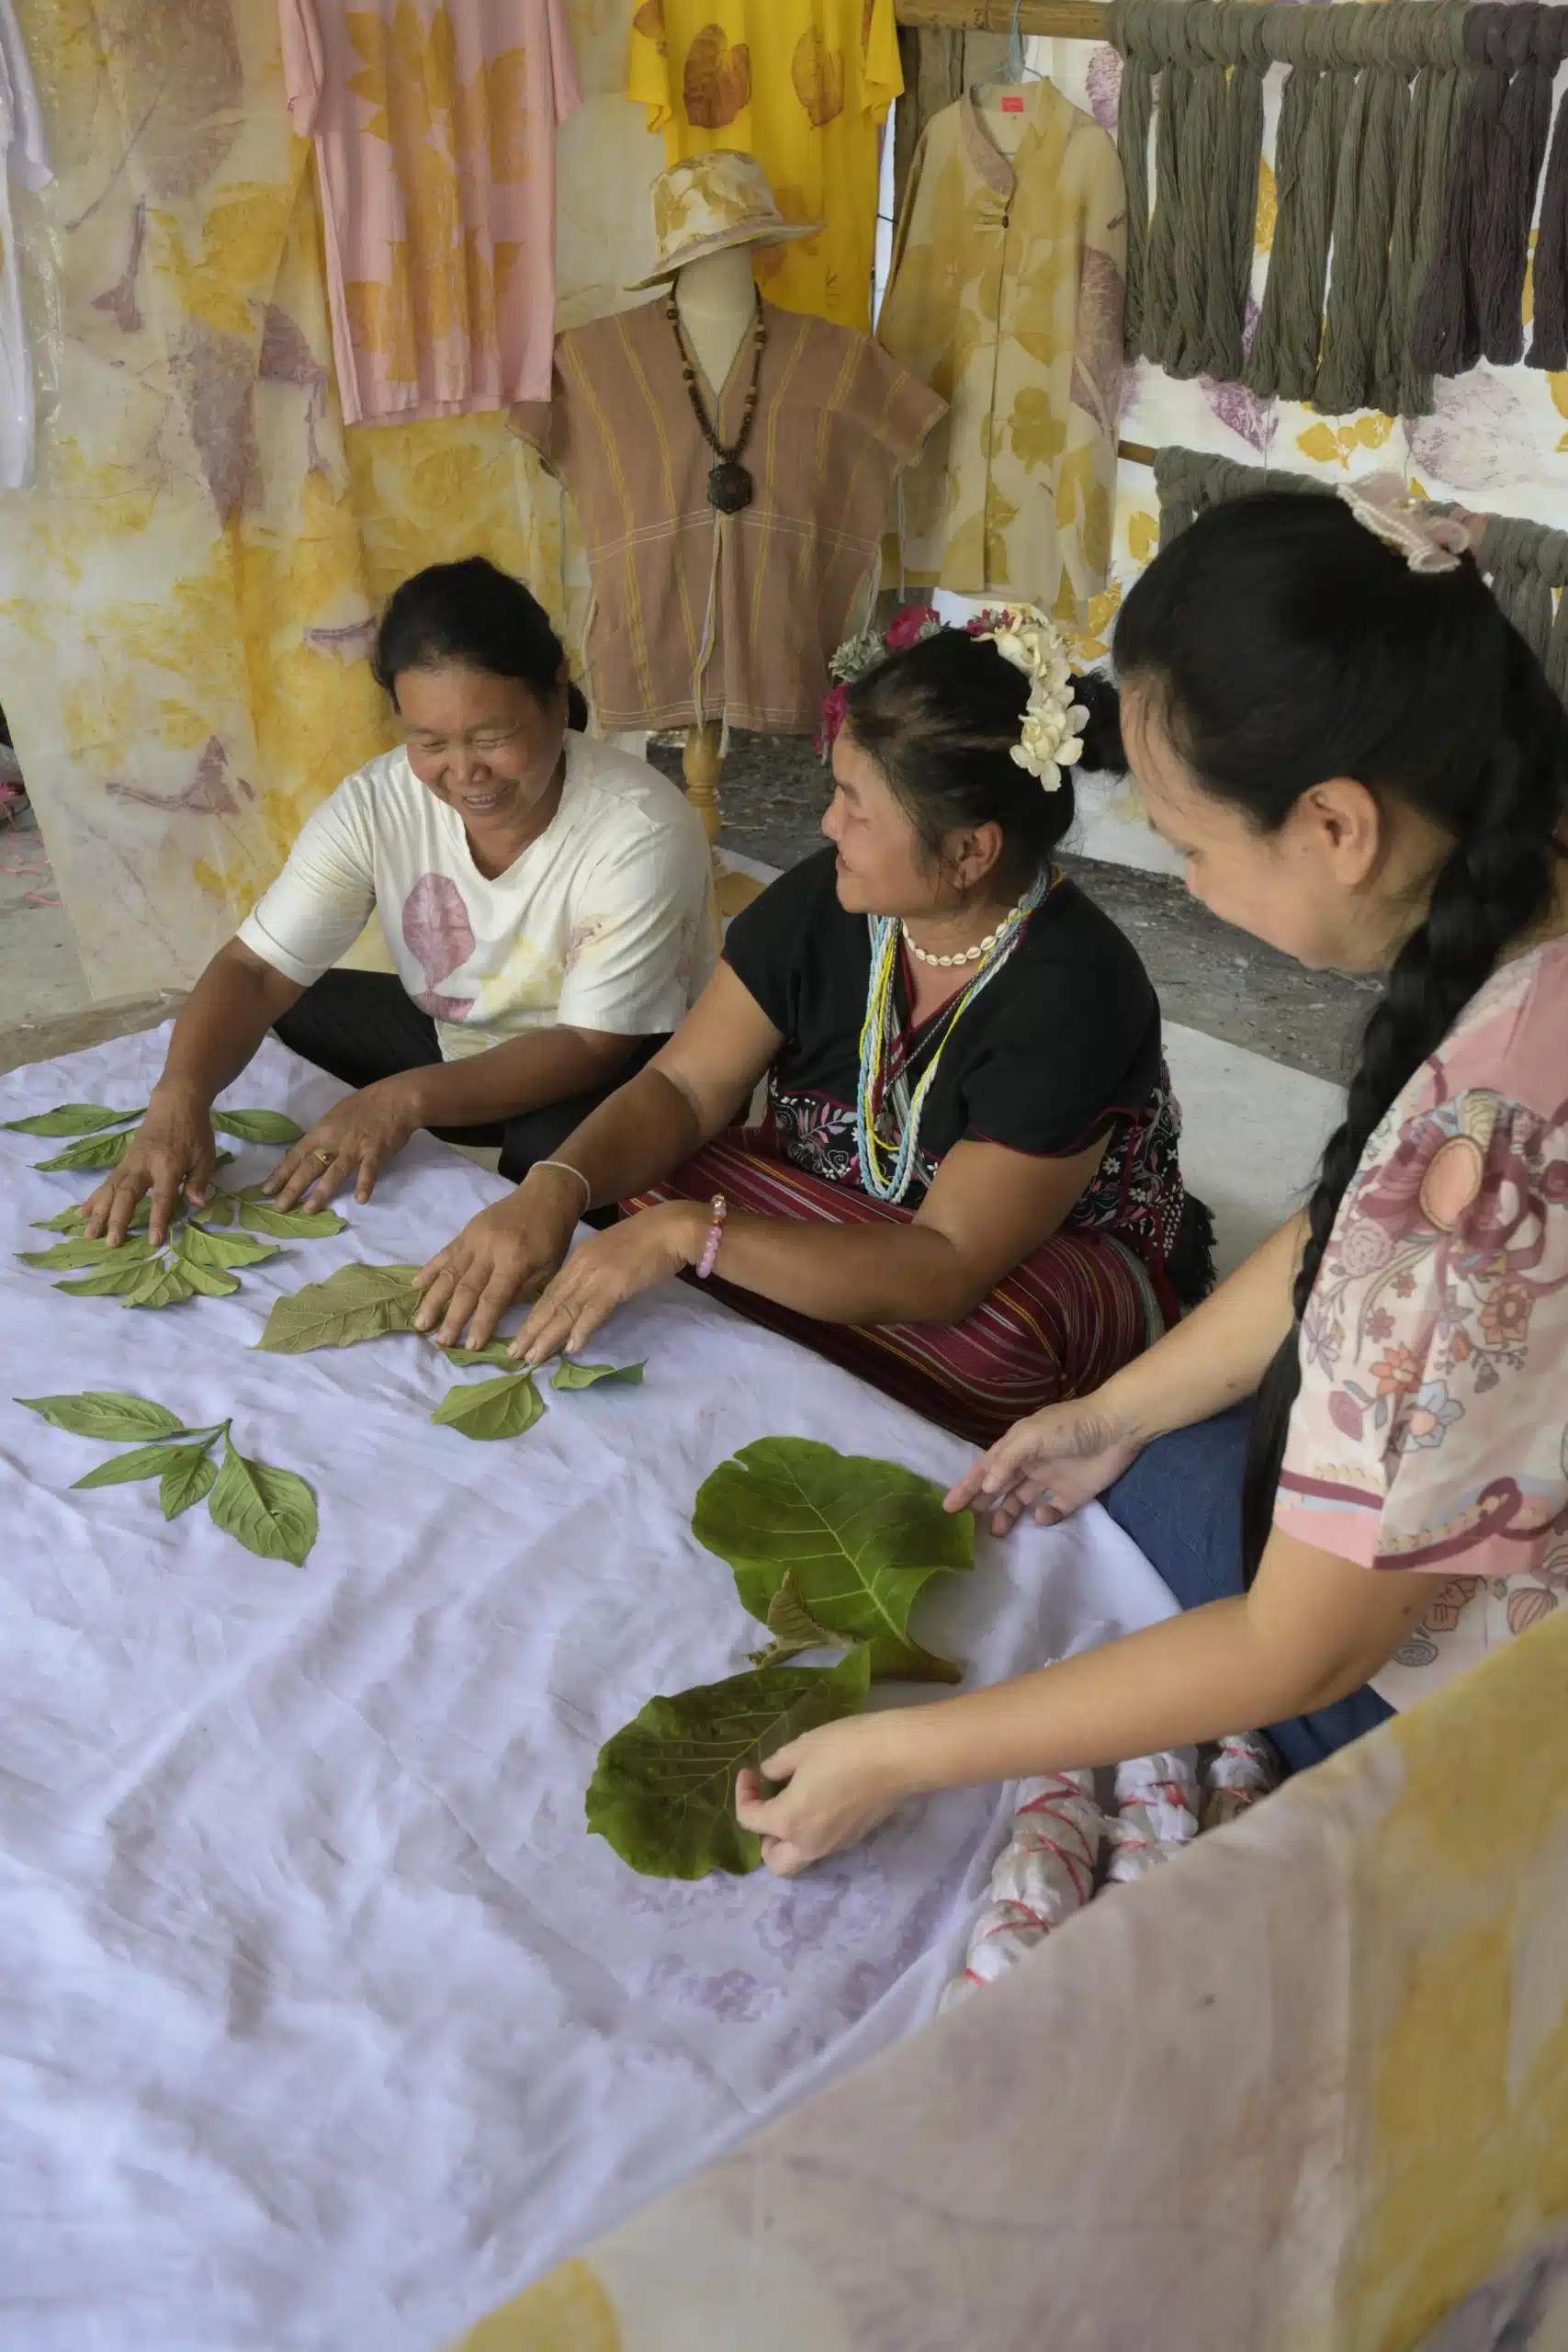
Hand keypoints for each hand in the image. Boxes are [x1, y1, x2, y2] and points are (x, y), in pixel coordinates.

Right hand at [82, 1087, 217, 1247]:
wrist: (175, 1104)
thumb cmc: (194, 1133)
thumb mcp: (205, 1156)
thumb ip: (200, 1181)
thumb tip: (198, 1205)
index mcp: (168, 1166)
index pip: (162, 1196)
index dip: (157, 1219)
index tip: (153, 1240)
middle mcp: (144, 1165)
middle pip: (127, 1194)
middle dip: (118, 1219)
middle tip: (111, 1243)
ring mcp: (130, 1163)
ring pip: (110, 1189)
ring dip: (98, 1213)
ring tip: (88, 1234)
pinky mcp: (122, 1162)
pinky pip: (105, 1182)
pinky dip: (93, 1198)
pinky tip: (81, 1213)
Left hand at [265, 1077, 423, 1210]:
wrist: (395, 1098)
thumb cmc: (364, 1105)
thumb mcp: (335, 1117)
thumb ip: (322, 1137)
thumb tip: (306, 1154)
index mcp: (321, 1131)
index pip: (296, 1155)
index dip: (281, 1173)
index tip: (266, 1190)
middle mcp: (334, 1141)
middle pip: (309, 1167)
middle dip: (293, 1188)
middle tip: (279, 1207)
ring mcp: (355, 1147)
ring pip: (334, 1172)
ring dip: (321, 1192)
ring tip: (309, 1209)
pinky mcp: (375, 1152)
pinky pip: (368, 1170)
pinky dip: (364, 1184)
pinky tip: (360, 1199)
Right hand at [412, 1171, 582, 1349]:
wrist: (544, 1196)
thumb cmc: (552, 1238)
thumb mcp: (549, 1269)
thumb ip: (524, 1292)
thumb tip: (495, 1315)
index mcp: (515, 1260)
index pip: (493, 1299)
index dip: (480, 1324)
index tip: (470, 1347)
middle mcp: (489, 1250)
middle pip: (465, 1289)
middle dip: (452, 1319)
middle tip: (441, 1343)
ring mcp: (474, 1239)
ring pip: (448, 1273)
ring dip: (432, 1300)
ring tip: (421, 1323)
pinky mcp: (466, 1231)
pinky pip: (444, 1253)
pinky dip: (429, 1270)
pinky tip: (415, 1287)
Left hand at [513, 1202, 706, 1364]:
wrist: (672, 1228)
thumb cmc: (650, 1241)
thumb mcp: (613, 1256)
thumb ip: (598, 1275)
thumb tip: (589, 1299)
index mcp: (580, 1258)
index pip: (551, 1292)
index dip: (534, 1316)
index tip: (522, 1335)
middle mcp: (582, 1267)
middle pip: (550, 1303)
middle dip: (530, 1330)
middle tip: (513, 1354)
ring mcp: (597, 1275)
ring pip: (565, 1310)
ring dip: (547, 1336)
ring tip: (532, 1357)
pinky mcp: (615, 1284)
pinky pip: (593, 1312)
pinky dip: (581, 1330)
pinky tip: (571, 1348)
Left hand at [734, 1712, 918, 1876]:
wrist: (900, 1757)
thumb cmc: (846, 1748)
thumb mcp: (802, 1747)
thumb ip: (778, 1764)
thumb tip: (769, 1774)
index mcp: (788, 1821)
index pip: (750, 1820)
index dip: (743, 1793)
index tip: (750, 1771)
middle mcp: (809, 1843)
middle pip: (775, 1862)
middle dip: (765, 1839)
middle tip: (769, 1807)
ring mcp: (836, 1845)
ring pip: (801, 1857)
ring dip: (790, 1838)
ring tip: (796, 1801)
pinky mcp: (856, 1838)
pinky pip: (824, 1845)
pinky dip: (814, 1831)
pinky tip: (824, 1799)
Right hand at [944, 1393, 1144, 1536]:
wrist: (1117, 1427)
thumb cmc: (1070, 1427)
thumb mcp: (1031, 1437)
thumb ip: (1007, 1461)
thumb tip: (987, 1487)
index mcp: (1017, 1447)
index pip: (985, 1469)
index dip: (966, 1486)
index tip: (948, 1508)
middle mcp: (1030, 1464)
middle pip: (999, 1487)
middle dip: (981, 1503)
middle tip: (966, 1525)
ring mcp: (1051, 1480)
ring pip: (1021, 1501)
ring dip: (1008, 1515)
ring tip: (997, 1532)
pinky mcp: (1074, 1494)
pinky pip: (1054, 1511)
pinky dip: (1046, 1518)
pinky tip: (1042, 1517)